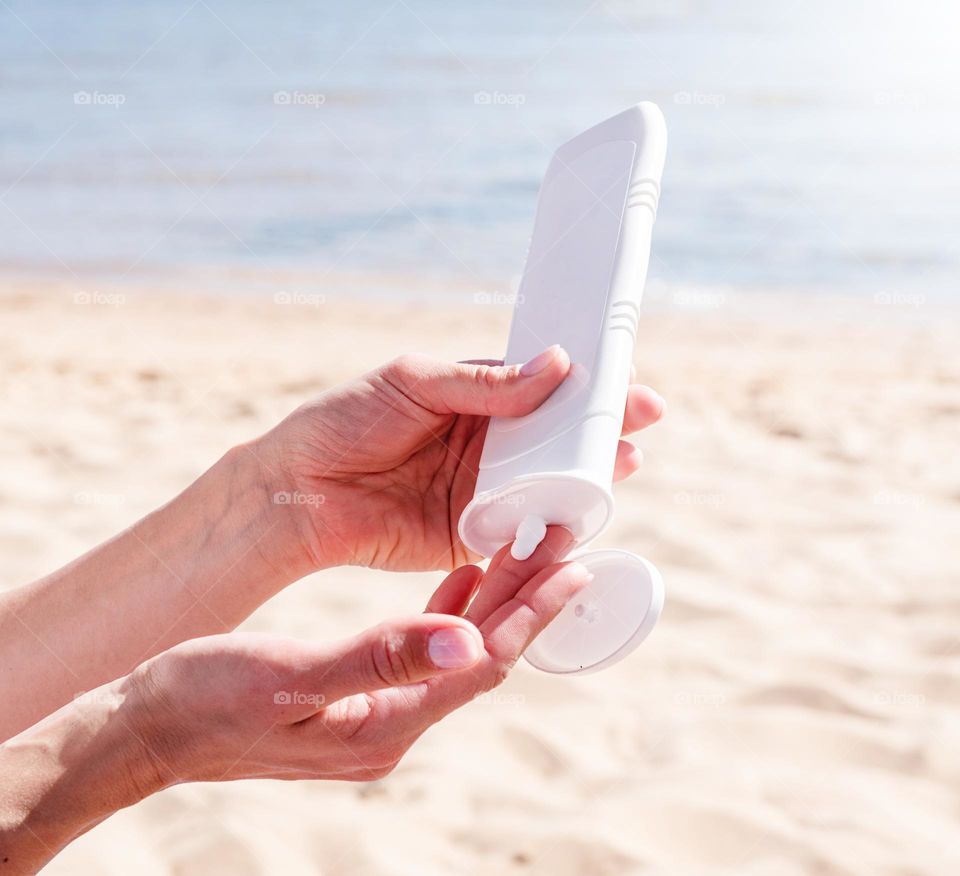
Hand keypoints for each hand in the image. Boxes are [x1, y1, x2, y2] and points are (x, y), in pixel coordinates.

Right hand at [130, 528, 582, 785]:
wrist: (147, 728)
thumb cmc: (206, 699)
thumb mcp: (291, 676)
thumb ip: (380, 657)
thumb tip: (469, 644)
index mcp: (385, 726)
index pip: (483, 665)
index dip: (530, 615)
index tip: (572, 568)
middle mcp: (393, 726)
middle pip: (482, 654)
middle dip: (526, 599)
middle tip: (566, 543)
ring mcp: (378, 713)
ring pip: (460, 647)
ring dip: (496, 598)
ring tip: (529, 547)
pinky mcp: (361, 694)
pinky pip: (427, 647)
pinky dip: (452, 607)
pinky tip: (464, 571)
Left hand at [254, 346, 663, 571]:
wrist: (298, 492)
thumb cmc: (345, 422)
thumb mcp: (415, 383)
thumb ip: (486, 383)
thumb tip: (558, 365)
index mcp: (474, 398)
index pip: (542, 387)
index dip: (583, 383)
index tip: (622, 378)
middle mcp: (485, 445)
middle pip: (554, 435)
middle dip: (598, 427)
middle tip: (640, 418)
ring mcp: (482, 491)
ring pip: (546, 482)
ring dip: (585, 474)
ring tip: (624, 460)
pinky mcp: (471, 536)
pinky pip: (520, 529)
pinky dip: (552, 524)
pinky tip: (583, 511)